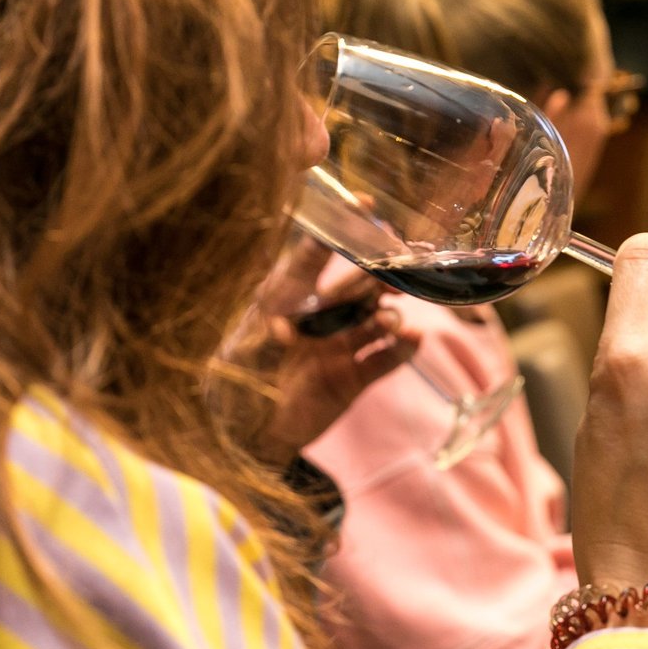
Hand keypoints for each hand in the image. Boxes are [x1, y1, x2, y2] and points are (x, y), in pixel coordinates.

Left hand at [231, 237, 420, 463]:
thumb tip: (280, 328)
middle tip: (405, 259)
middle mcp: (315, 320)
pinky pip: (383, 360)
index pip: (309, 261)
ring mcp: (337, 347)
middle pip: (354, 285)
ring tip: (392, 317)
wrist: (250, 445)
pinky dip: (401, 349)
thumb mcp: (240, 366)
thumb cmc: (234, 395)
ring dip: (390, 312)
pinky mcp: (352, 378)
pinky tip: (413, 340)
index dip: (332, 233)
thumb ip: (261, 344)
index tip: (358, 203)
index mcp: (283, 305)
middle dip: (380, 270)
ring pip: (374, 319)